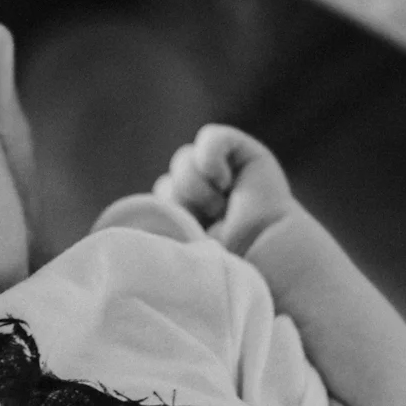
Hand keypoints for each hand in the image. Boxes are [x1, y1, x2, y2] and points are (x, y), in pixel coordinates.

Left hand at [153, 124, 295, 257]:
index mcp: (195, 222)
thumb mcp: (183, 250)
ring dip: (194, 187)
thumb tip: (141, 209)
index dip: (165, 214)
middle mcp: (210, 198)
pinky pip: (211, 137)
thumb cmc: (227, 268)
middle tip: (206, 224)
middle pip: (169, 181)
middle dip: (179, 203)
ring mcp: (228, 175)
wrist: (264, 261)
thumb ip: (163, 226)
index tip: (188, 236)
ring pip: (183, 159)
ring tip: (218, 208)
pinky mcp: (247, 155)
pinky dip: (209, 155)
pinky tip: (221, 180)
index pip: (160, 202)